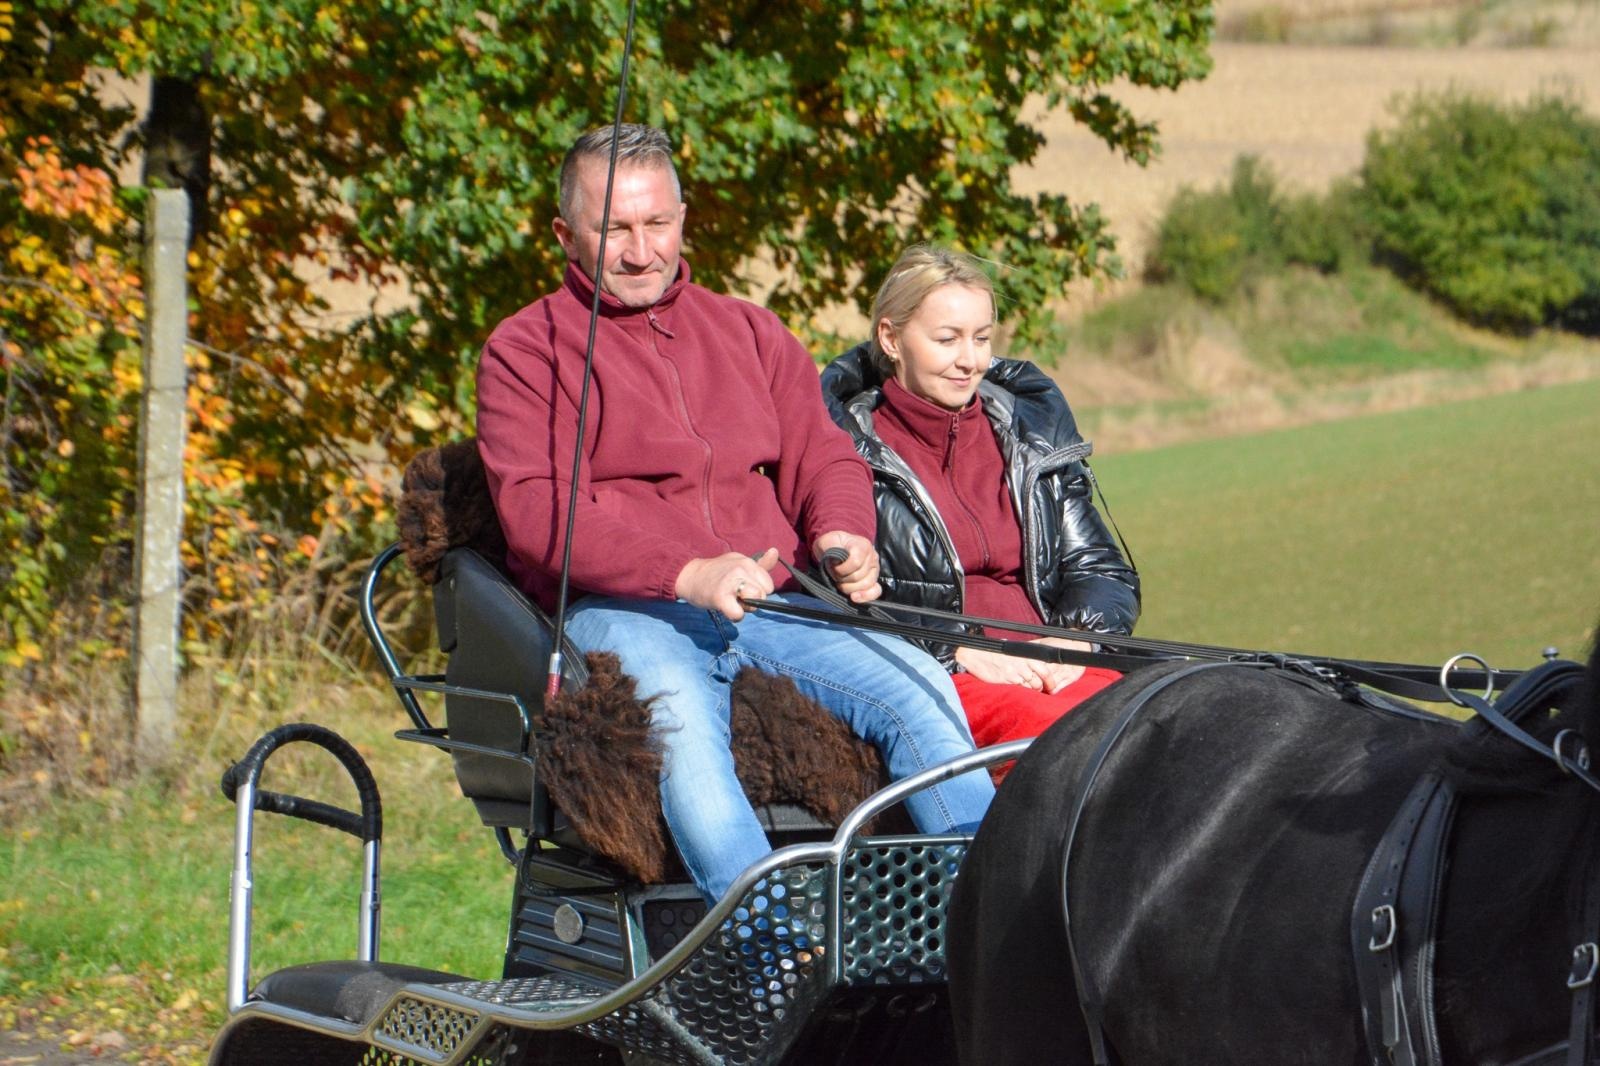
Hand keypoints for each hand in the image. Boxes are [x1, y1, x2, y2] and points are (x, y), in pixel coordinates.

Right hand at [674, 548, 777, 620]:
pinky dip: (734, 615)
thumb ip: (760, 564)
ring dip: (745, 607)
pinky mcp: (720, 597)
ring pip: (754, 602)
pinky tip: (725, 608)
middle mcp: (741, 568)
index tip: (743, 589)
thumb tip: (775, 551)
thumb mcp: (740, 563)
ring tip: (731, 600)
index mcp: (748, 562)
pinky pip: (738, 614)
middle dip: (753, 599)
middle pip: (763, 594)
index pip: (769, 585)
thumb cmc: (718, 573)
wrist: (691, 576)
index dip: (758, 591)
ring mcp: (731, 582)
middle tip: (736, 596)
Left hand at [812, 531, 881, 603]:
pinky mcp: (874, 580)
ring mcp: (874, 569)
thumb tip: (837, 562)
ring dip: (850, 588)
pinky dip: (865, 596)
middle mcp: (872, 557)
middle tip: (836, 576)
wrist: (835, 547)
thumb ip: (831, 548)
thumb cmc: (832, 545)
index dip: (842, 569)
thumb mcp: (827, 541)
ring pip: (866, 585)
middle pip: (860, 576)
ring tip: (841, 583)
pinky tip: (854, 597)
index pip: (855, 562)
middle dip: (844, 579)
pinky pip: (875, 591)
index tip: (833, 568)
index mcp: (863, 545)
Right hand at [954, 637, 1090, 692]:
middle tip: (1036, 689)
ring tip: (1023, 688)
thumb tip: (1037, 666)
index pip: (1046, 670)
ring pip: (1030, 688)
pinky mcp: (1006, 681)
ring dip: (1029, 690)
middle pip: (1039, 682)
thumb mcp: (1013, 650)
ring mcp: (1014, 674)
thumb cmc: (994, 652)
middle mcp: (1022, 664)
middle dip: (1039, 687)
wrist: (976, 655)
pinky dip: (1019, 691)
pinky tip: (1014, 688)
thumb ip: (1026, 658)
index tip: (1051, 687)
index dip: (1050, 681)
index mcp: (1026, 655)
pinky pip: (1018, 690)